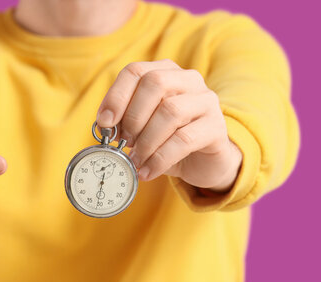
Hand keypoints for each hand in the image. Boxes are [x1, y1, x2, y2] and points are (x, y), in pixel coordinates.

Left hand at [96, 59, 241, 192]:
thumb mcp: (140, 127)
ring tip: (136, 160)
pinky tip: (148, 171)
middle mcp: (188, 80)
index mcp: (165, 72)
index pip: (135, 71)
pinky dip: (160, 158)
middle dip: (133, 116)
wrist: (201, 162)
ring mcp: (206, 101)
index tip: (104, 122)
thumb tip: (105, 125)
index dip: (116, 96)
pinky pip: (184, 139)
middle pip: (155, 83)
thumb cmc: (165, 140)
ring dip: (146, 140)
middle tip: (124, 142)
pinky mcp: (216, 127)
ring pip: (170, 111)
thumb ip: (124, 121)